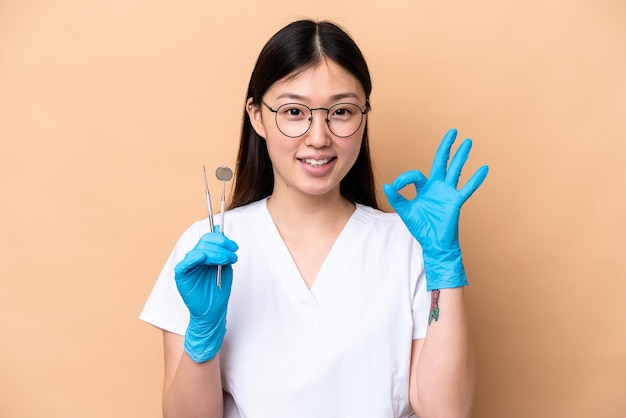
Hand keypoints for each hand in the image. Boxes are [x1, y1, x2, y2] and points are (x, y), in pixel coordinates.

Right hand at [174, 226, 237, 361]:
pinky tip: (202, 257)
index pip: (209, 239)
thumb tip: (220, 229)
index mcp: (204, 254)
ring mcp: (188, 266)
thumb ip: (223, 250)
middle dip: (221, 246)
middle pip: (204, 242)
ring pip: (199, 251)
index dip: (222, 239)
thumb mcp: (225, 267)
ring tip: (227, 260)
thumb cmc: (218, 291)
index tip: (234, 247)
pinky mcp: (181, 276)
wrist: (213, 311)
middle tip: (233, 254)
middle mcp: (195, 258)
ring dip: (216, 253)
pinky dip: (193, 258)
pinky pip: (184, 264)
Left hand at [384, 128, 487, 289]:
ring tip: (468, 141)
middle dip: (446, 147)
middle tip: (453, 131)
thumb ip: (397, 198)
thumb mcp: (405, 211)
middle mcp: (438, 187)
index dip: (404, 179)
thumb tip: (387, 186)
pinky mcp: (455, 202)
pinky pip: (467, 189)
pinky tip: (484, 168)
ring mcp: (448, 193)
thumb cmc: (421, 227)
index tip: (395, 187)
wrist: (433, 243)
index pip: (415, 175)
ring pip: (455, 170)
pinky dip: (475, 180)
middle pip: (442, 162)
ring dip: (461, 156)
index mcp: (425, 188)